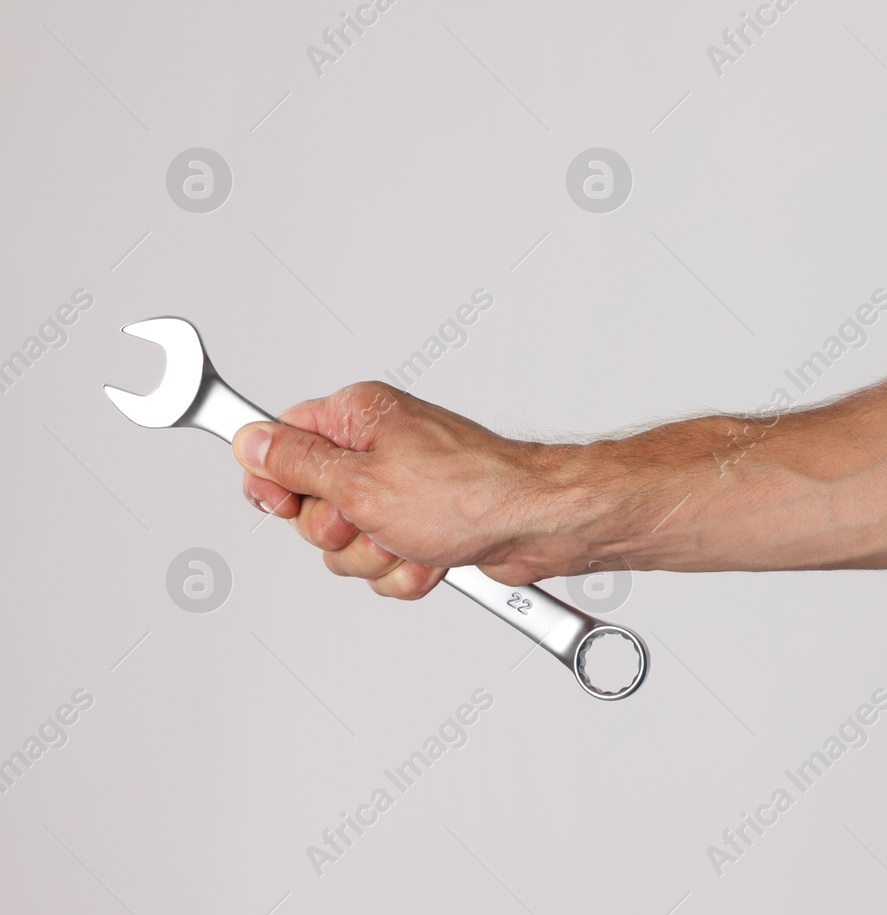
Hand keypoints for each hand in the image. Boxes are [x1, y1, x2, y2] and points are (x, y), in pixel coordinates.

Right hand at [232, 382, 578, 598]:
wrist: (535, 525)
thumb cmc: (469, 491)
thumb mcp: (361, 482)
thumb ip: (296, 465)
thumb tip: (249, 441)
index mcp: (357, 417)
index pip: (281, 441)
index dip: (274, 480)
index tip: (283, 503)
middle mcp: (377, 449)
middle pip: (309, 505)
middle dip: (336, 530)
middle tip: (367, 520)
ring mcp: (401, 490)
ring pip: (347, 543)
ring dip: (375, 554)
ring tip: (410, 537)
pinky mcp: (422, 525)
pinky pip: (385, 562)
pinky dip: (406, 569)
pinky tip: (433, 556)